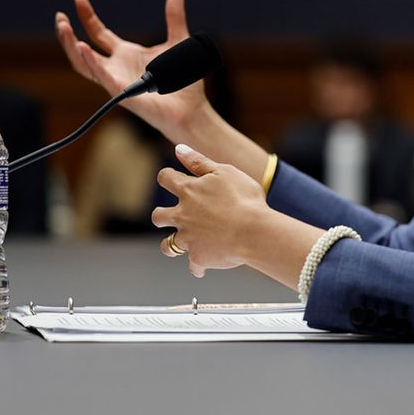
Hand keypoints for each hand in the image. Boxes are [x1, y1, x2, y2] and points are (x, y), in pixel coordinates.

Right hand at [54, 0, 206, 138]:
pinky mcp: (123, 94)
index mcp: (126, 54)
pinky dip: (91, 63)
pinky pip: (102, 78)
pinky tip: (82, 48)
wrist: (192, 109)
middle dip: (68, 34)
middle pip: (83, 49)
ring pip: (84, 65)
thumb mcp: (178, 39)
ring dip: (71, 47)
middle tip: (60, 16)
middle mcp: (117, 67)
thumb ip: (174, 15)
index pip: (98, 33)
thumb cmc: (183, 81)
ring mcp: (117, 81)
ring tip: (63, 28)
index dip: (87, 16)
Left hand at [151, 145, 270, 277]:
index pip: (165, 178)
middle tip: (175, 215)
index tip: (173, 178)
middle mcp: (182, 215)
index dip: (167, 177)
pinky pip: (194, 266)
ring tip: (183, 242)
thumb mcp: (225, 172)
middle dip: (162, 215)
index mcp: (188, 191)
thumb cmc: (245, 198)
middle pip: (158, 216)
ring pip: (168, 246)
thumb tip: (178, 149)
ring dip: (172, 244)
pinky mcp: (199, 258)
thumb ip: (199, 161)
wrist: (255, 232)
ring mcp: (189, 239)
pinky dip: (199, 265)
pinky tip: (205, 264)